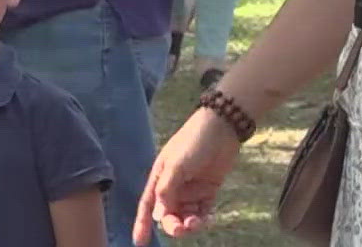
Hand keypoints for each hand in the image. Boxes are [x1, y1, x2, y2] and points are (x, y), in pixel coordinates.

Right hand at [134, 108, 242, 242]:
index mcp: (160, 177)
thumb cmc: (194, 141)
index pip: (148, 205)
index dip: (142, 223)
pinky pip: (202, 212)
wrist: (223, 127)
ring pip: (185, 217)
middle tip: (181, 228)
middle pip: (168, 215)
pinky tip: (208, 219)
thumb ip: (166, 190)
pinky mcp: (208, 191)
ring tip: (197, 222)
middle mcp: (174, 186)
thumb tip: (158, 216)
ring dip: (189, 224)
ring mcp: (191, 190)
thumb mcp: (176, 165)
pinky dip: (203, 219)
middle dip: (172, 226)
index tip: (139, 242)